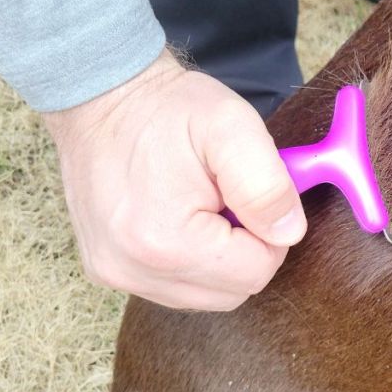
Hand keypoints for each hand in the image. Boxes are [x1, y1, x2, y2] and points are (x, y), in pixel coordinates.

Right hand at [42, 49, 306, 310]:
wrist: (104, 97)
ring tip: (205, 205)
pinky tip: (183, 218)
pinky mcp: (108, 271)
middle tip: (230, 198)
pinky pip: (176, 287)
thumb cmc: (169, 109)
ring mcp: (116, 274)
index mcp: (166, 241)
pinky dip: (193, 261)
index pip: (256, 271)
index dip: (271, 233)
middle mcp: (133, 270)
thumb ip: (268, 186)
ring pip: (207, 295)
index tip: (253, 195)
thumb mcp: (233, 128)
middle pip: (232, 291)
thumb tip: (288, 234)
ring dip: (221, 258)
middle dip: (247, 249)